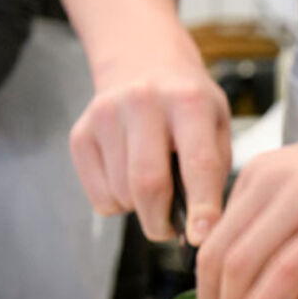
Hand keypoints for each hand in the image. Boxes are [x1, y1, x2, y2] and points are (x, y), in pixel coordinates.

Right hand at [69, 52, 230, 244]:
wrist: (143, 61)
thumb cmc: (190, 105)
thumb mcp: (218, 125)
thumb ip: (213, 171)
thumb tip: (200, 229)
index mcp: (189, 101)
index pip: (198, 163)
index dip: (202, 206)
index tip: (202, 237)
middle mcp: (144, 103)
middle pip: (148, 184)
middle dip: (161, 222)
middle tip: (171, 230)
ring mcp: (106, 115)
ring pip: (122, 194)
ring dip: (141, 210)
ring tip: (155, 191)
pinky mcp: (80, 133)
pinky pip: (99, 195)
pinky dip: (118, 203)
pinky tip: (129, 178)